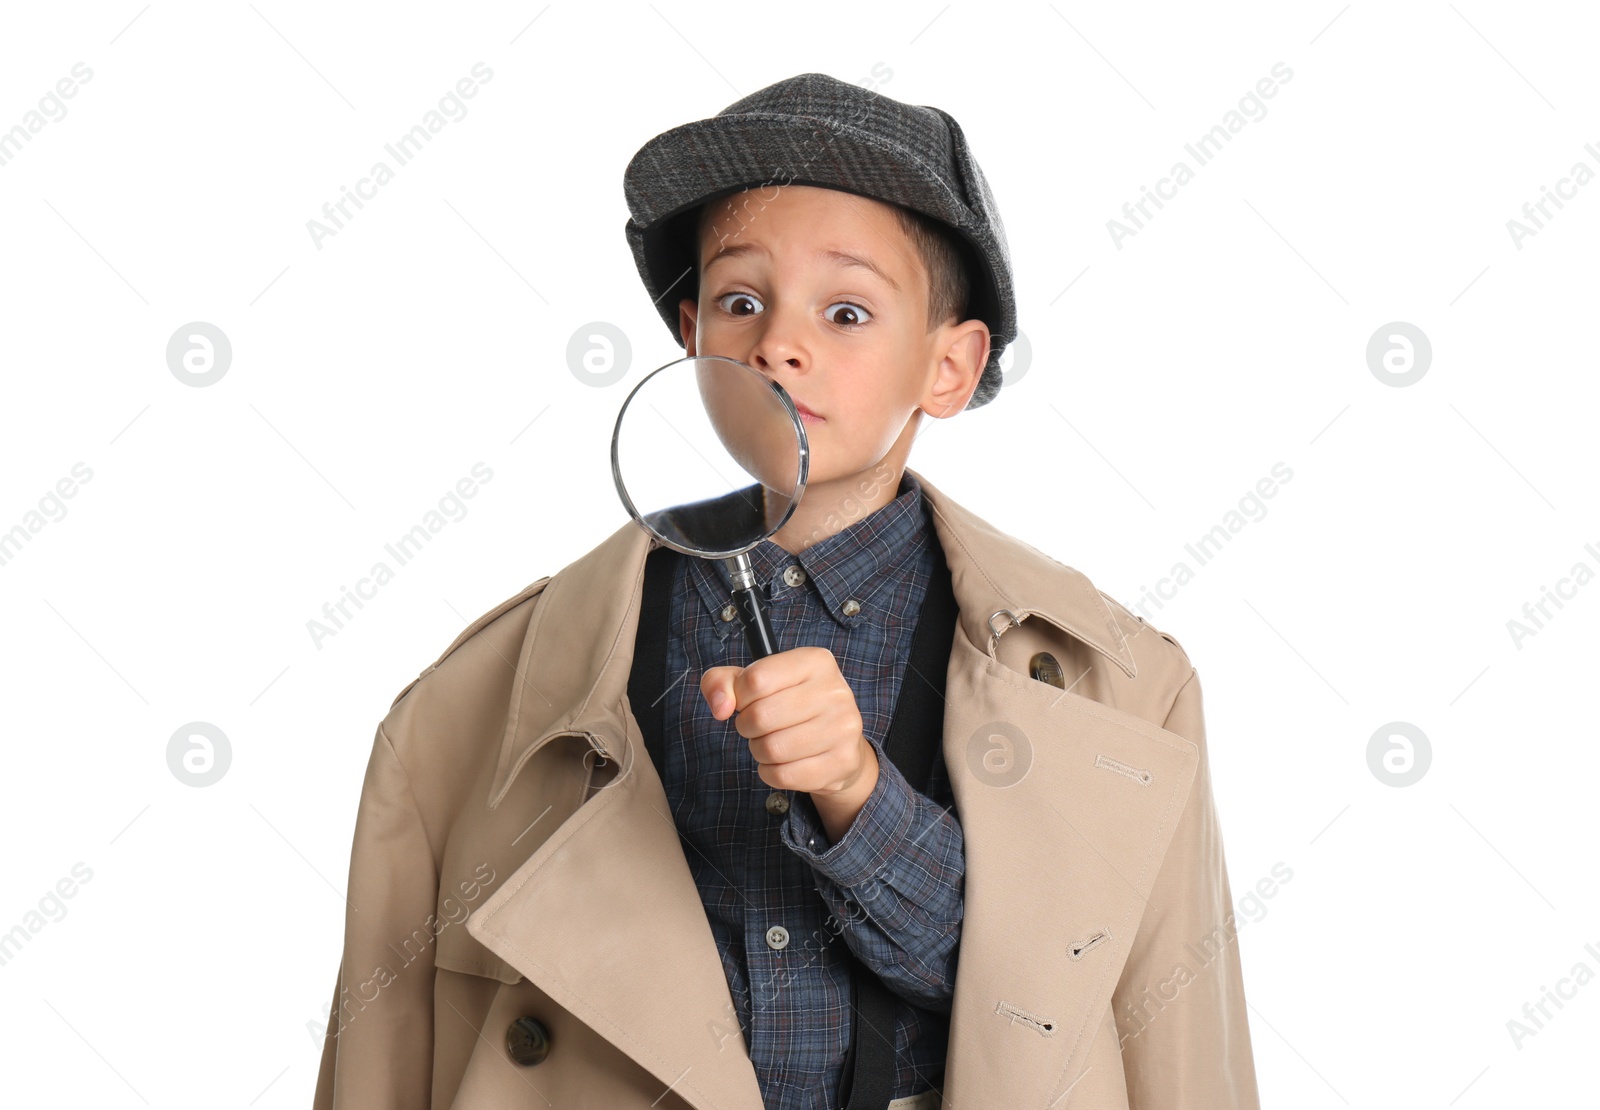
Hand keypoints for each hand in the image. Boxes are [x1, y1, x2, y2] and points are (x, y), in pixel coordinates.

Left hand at [701, 647, 878, 839]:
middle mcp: (835, 690)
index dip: (739, 697)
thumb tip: (721, 707)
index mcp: (815, 661)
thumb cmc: (789, 706)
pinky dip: (772, 773)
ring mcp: (844, 727)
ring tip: (772, 743)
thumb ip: (722, 683)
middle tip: (759, 727)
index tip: (747, 702)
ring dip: (760, 751)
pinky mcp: (843, 761)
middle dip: (747, 727)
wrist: (837, 744)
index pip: (756, 679)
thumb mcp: (755, 683)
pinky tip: (783, 762)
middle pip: (761, 716)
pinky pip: (785, 775)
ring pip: (772, 749)